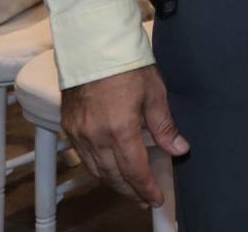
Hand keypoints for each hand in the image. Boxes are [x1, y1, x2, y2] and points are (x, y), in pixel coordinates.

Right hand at [61, 65, 188, 207]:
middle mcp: (95, 137)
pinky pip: (82, 156)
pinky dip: (96, 167)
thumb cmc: (127, 65)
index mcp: (119, 130)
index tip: (156, 199)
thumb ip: (164, 126)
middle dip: (130, 190)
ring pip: (95, 169)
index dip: (146, 188)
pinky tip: (107, 168)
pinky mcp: (68, 126)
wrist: (93, 46)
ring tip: (128, 188)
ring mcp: (78, 133)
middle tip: (143, 199)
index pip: (134, 170)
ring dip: (112, 182)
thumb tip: (179, 149)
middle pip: (112, 175)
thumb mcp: (154, 93)